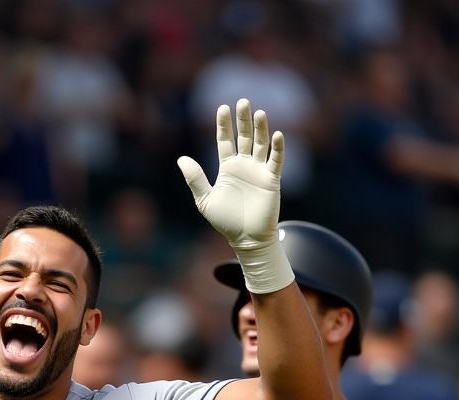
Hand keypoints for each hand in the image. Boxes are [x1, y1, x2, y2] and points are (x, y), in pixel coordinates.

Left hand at [177, 100, 293, 293]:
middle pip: (244, 137)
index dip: (224, 125)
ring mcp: (259, 171)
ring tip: (258, 113)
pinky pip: (276, 161)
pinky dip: (277, 148)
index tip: (222, 107)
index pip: (225, 141)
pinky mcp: (272, 180)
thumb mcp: (205, 200)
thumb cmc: (226, 221)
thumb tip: (181, 159)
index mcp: (228, 168)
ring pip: (261, 144)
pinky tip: (277, 135)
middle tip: (242, 102)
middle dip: (243, 120)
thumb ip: (195, 179)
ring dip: (261, 129)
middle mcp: (244, 166)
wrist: (246, 239)